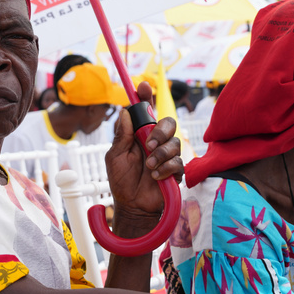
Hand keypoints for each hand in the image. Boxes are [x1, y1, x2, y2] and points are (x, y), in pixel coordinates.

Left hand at [105, 82, 182, 220]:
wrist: (132, 206)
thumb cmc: (121, 181)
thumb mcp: (115, 157)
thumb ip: (121, 136)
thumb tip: (124, 112)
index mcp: (139, 135)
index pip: (146, 112)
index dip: (146, 97)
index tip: (143, 87)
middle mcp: (155, 142)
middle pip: (168, 122)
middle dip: (160, 131)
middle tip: (148, 145)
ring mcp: (167, 156)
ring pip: (175, 143)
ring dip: (160, 155)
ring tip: (149, 167)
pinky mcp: (176, 170)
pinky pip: (178, 162)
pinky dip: (166, 169)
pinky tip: (156, 177)